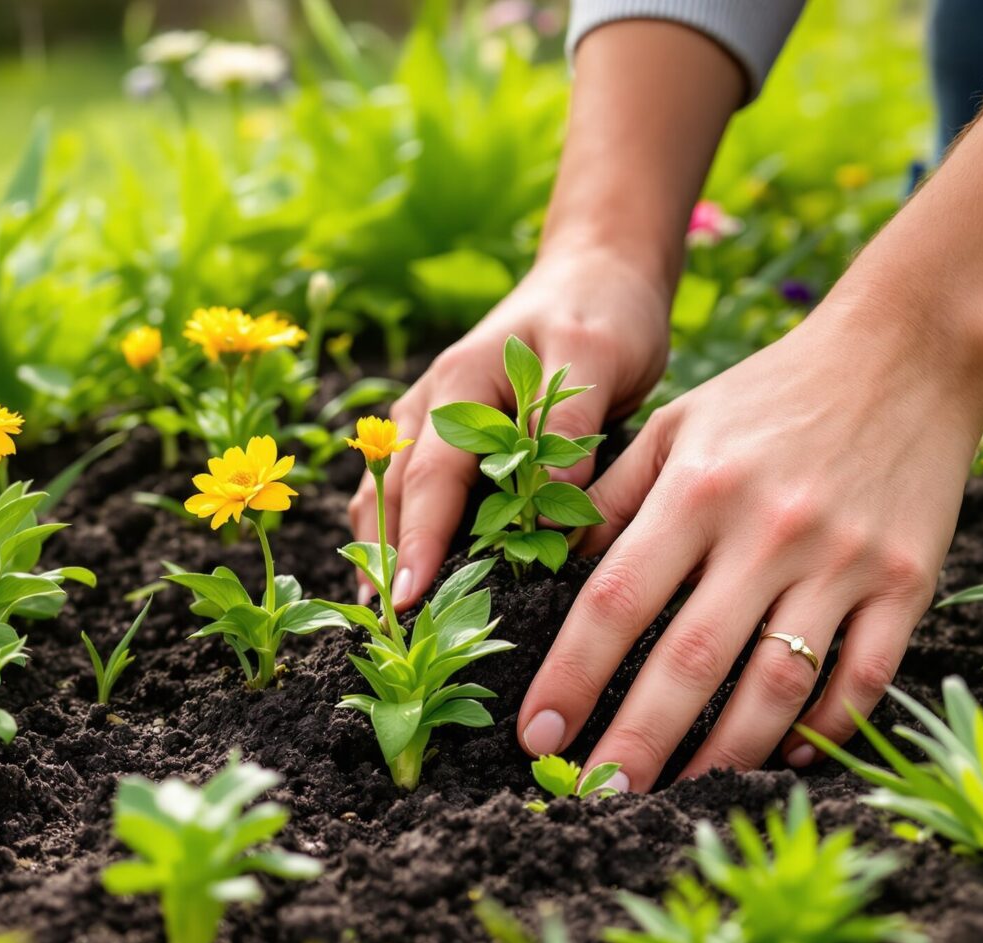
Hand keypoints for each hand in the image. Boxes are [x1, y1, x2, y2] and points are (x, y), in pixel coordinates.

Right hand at [346, 249, 669, 605]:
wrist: (599, 273)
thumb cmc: (600, 312)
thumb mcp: (594, 355)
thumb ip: (566, 422)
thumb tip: (547, 502)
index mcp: (459, 382)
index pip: (431, 475)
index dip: (418, 540)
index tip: (407, 598)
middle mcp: (432, 403)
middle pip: (396, 491)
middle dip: (385, 557)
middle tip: (384, 629)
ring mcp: (434, 418)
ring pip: (393, 491)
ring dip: (383, 545)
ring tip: (382, 611)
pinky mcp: (452, 433)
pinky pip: (414, 487)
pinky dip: (405, 526)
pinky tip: (408, 568)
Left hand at [514, 293, 982, 790]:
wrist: (909, 352)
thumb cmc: (771, 393)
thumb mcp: (674, 424)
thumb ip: (611, 499)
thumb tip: (546, 576)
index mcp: (697, 489)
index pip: (615, 603)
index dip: (570, 676)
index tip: (535, 736)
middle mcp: (767, 531)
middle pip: (688, 661)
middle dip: (634, 741)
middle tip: (593, 797)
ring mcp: (844, 561)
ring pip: (776, 686)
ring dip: (720, 755)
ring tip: (673, 795)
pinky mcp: (908, 582)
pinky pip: (863, 678)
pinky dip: (823, 730)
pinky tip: (779, 759)